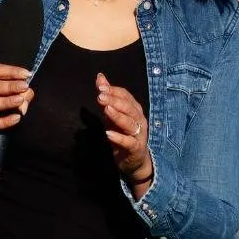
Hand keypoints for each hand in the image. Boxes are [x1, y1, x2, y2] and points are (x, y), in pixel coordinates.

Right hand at [0, 63, 32, 148]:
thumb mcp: (0, 93)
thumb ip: (17, 91)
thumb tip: (27, 93)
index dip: (12, 71)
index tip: (27, 74)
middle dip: (10, 86)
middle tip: (25, 86)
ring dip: (6, 101)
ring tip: (20, 100)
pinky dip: (5, 121)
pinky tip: (16, 118)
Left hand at [96, 73, 152, 190]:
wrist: (134, 161)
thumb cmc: (123, 134)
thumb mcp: (113, 115)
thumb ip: (107, 97)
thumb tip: (99, 77)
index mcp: (135, 110)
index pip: (126, 96)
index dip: (114, 90)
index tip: (100, 86)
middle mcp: (139, 120)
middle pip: (128, 108)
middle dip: (114, 100)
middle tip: (100, 96)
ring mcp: (138, 134)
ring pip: (129, 123)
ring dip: (117, 116)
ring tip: (106, 110)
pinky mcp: (136, 148)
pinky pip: (128, 142)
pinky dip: (119, 138)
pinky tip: (108, 134)